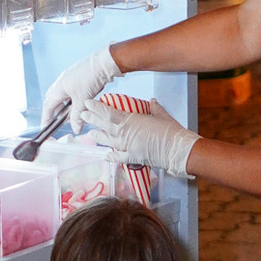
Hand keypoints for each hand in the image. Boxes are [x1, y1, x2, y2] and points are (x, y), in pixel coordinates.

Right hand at [43, 45, 118, 132]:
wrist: (104, 63)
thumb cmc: (90, 78)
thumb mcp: (82, 100)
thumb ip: (77, 116)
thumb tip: (75, 129)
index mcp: (58, 87)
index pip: (48, 105)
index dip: (46, 117)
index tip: (45, 126)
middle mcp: (62, 82)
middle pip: (54, 99)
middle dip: (55, 111)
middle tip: (59, 121)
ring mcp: (70, 78)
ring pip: (64, 96)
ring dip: (66, 106)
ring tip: (72, 115)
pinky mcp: (79, 77)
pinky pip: (72, 91)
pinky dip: (74, 100)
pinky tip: (81, 104)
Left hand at [83, 98, 198, 177]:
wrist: (178, 150)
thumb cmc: (171, 131)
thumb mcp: (161, 114)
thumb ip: (153, 107)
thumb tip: (151, 102)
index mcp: (131, 121)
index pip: (108, 113)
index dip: (96, 107)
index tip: (87, 103)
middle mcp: (125, 134)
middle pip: (104, 126)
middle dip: (92, 119)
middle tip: (83, 114)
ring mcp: (128, 147)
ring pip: (108, 141)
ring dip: (99, 137)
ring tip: (91, 133)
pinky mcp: (133, 158)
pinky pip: (119, 157)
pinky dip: (111, 156)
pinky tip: (106, 155)